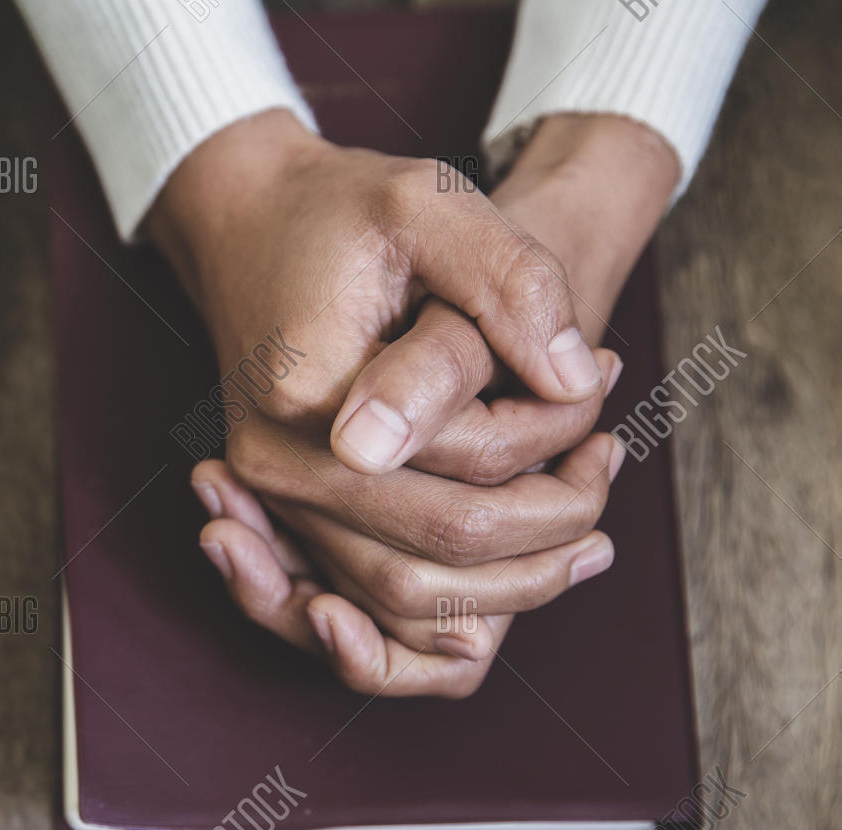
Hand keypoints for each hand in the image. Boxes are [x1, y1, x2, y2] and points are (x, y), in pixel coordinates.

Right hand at [149, 111, 677, 694]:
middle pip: (433, 554)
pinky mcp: (286, 509)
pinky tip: (518, 565)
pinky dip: (447, 601)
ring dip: (506, 583)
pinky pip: (368, 597)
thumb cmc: (339, 210)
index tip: (602, 374)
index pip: (463, 464)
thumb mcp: (429, 203)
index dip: (553, 434)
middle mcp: (277, 468)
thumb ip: (510, 283)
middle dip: (544, 529)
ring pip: (401, 599)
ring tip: (586, 530)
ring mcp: (273, 498)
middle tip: (607, 465)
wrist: (247, 222)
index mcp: (309, 397)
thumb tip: (578, 379)